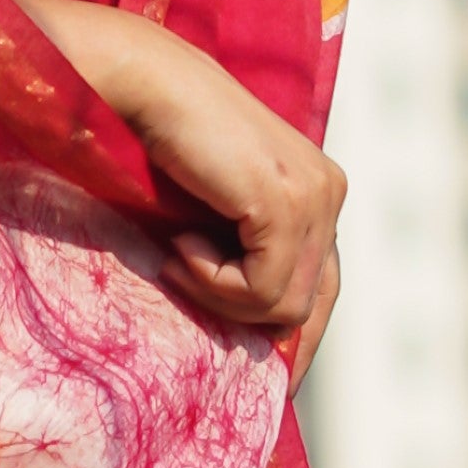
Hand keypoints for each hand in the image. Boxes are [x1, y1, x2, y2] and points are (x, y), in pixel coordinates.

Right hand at [15, 0, 346, 370]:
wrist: (139, 85)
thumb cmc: (157, 145)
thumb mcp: (210, 214)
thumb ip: (239, 254)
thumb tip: (250, 337)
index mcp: (318, 191)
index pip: (323, 284)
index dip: (298, 337)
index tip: (273, 381)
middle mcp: (328, 192)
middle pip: (312, 301)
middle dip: (266, 333)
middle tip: (217, 348)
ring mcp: (313, 196)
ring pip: (283, 304)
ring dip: (219, 294)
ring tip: (175, 255)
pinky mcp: (284, 203)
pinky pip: (261, 289)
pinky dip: (212, 281)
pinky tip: (178, 244)